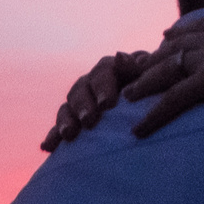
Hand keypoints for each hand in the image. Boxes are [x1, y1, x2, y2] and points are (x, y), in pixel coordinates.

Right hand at [40, 51, 155, 151]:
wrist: (151, 103)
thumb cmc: (156, 88)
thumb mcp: (152, 76)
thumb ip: (138, 67)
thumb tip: (121, 57)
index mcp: (113, 68)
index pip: (103, 71)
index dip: (103, 86)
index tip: (107, 104)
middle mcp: (93, 82)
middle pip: (81, 89)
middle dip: (84, 105)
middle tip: (89, 120)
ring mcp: (82, 102)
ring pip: (68, 107)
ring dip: (66, 120)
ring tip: (68, 135)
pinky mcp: (76, 122)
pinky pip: (61, 127)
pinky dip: (53, 136)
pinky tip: (46, 146)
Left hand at [124, 15, 203, 137]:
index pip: (202, 27)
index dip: (183, 31)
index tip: (168, 33)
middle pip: (177, 46)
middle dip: (155, 55)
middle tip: (136, 62)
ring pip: (167, 70)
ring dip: (145, 84)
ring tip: (127, 96)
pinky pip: (172, 99)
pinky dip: (153, 115)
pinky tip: (138, 130)